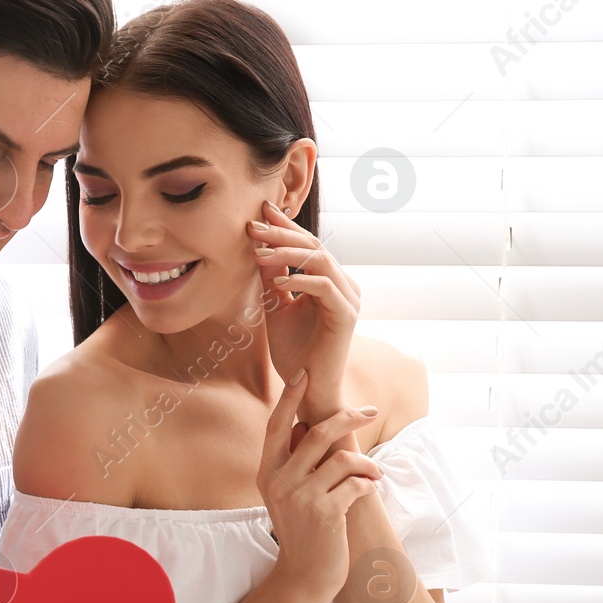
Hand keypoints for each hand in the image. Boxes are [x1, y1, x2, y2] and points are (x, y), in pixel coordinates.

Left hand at [249, 199, 360, 420]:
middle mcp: (345, 286)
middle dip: (282, 234)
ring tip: (258, 252)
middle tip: (253, 226)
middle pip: (314, 246)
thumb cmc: (294, 355)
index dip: (285, 227)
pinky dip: (299, 279)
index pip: (308, 246)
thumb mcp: (276, 308)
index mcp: (331, 282)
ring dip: (287, 252)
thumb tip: (259, 249)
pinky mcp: (347, 315)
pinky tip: (276, 280)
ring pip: (320, 260)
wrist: (307, 390)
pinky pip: (324, 286)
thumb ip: (272, 280)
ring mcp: (349, 299)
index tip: (260, 212)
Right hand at [256, 371, 383, 597]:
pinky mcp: (325, 513)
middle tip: (371, 412)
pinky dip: (369, 484)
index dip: (290, 397)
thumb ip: (293, 462)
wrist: (305, 575)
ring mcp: (300, 497)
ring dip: (367, 462)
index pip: (276, 424)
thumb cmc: (304, 530)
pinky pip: (356, 483)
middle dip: (348, 418)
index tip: (304, 373)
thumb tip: (308, 425)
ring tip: (375, 472)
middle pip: (316, 432)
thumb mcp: (288, 494)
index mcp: (267, 472)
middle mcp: (279, 481)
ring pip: (342, 458)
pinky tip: (372, 490)